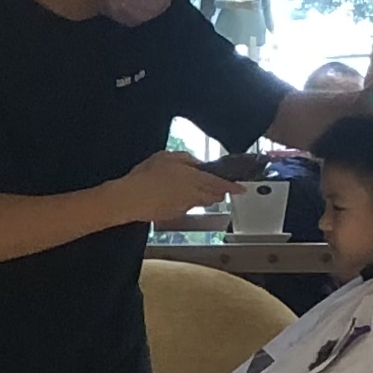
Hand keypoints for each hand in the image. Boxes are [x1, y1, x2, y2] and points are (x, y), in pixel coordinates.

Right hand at [110, 150, 241, 226]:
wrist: (130, 198)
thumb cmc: (146, 176)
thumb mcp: (168, 156)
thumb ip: (187, 159)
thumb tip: (197, 163)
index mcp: (195, 179)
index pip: (221, 184)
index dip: (233, 187)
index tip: (241, 189)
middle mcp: (193, 196)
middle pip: (214, 196)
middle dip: (218, 191)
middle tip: (217, 186)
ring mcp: (183, 207)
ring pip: (200, 203)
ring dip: (202, 197)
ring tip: (191, 188)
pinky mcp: (174, 215)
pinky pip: (185, 208)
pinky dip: (185, 202)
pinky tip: (171, 195)